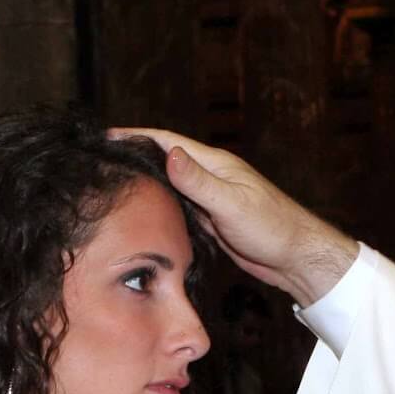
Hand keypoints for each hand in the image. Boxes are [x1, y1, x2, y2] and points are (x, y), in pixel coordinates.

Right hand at [112, 129, 356, 305]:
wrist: (295, 258)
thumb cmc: (271, 227)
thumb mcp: (231, 203)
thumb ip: (199, 181)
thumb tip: (169, 152)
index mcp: (213, 163)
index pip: (166, 141)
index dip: (136, 136)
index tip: (105, 137)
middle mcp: (209, 176)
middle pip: (164, 160)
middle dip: (134, 157)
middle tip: (99, 161)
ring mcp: (209, 198)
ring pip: (169, 185)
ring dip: (144, 183)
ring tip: (112, 185)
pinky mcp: (211, 220)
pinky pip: (179, 207)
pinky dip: (160, 206)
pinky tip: (143, 213)